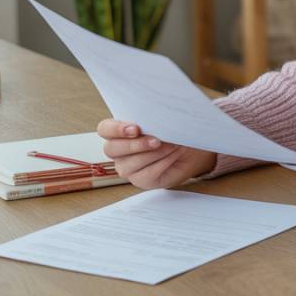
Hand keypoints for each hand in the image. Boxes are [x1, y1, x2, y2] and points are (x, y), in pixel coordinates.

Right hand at [97, 119, 217, 189]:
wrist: (191, 146)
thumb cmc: (173, 130)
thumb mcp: (163, 119)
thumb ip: (152, 116)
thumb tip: (154, 115)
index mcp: (119, 131)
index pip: (105, 129)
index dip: (115, 129)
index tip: (135, 128)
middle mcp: (119, 151)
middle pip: (111, 149)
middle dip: (134, 144)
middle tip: (156, 140)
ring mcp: (128, 167)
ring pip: (128, 165)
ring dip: (152, 154)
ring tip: (171, 145)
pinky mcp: (141, 180)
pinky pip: (145, 175)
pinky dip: (162, 163)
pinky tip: (173, 155)